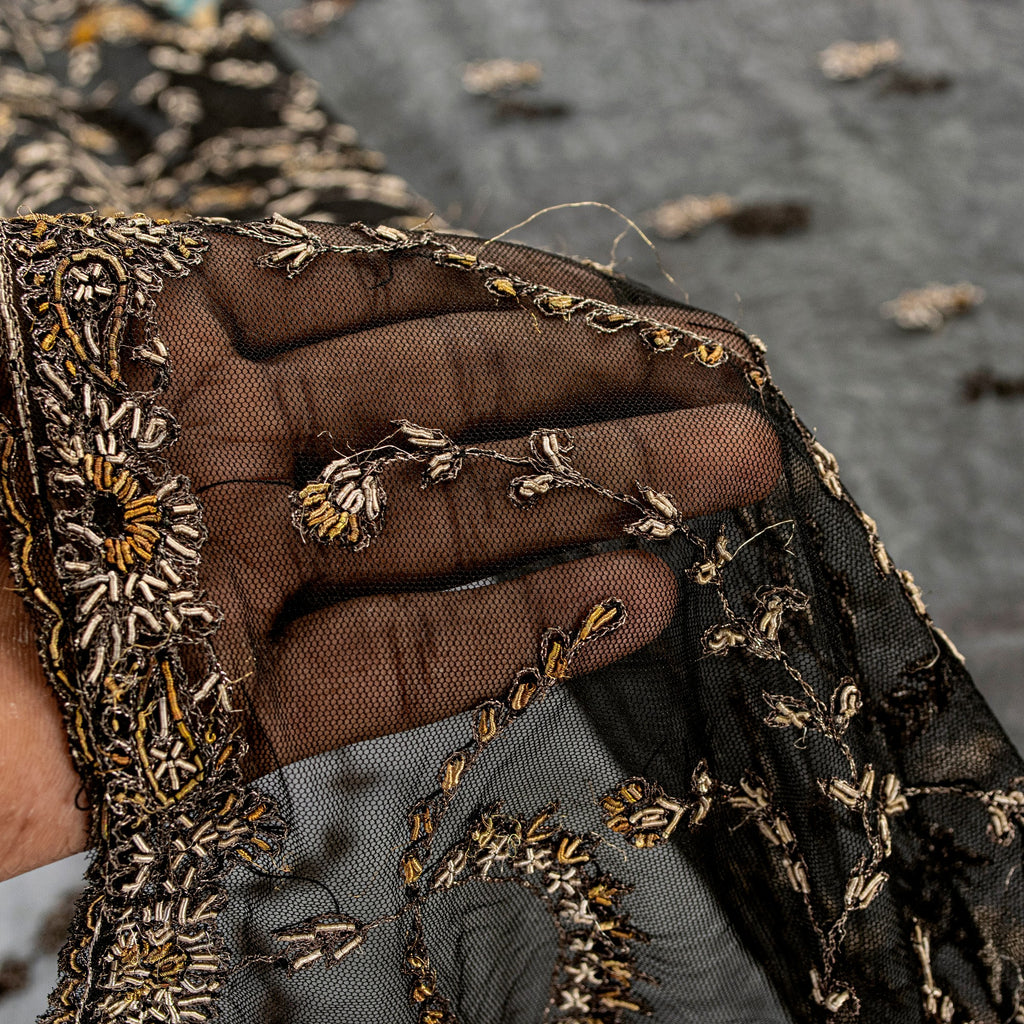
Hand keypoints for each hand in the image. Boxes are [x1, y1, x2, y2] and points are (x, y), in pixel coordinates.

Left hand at [0, 226, 778, 877]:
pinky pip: (390, 672)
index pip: (383, 303)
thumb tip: (263, 224)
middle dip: (603, 401)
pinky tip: (633, 606)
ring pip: (442, 534)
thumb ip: (100, 268)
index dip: (528, 299)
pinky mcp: (217, 720)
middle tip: (741, 402)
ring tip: (727, 488)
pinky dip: (512, 638)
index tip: (650, 311)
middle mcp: (215, 453)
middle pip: (448, 414)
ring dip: (594, 510)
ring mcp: (229, 586)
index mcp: (154, 341)